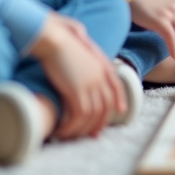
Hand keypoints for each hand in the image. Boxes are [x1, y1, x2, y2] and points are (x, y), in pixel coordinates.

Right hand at [29, 13, 125, 140]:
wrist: (54, 38)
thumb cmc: (63, 42)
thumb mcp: (82, 53)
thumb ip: (89, 65)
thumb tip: (85, 76)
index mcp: (103, 66)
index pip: (116, 87)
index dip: (119, 100)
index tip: (120, 111)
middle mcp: (100, 76)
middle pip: (106, 105)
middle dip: (100, 123)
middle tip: (92, 135)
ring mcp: (90, 84)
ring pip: (92, 114)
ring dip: (81, 129)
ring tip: (70, 136)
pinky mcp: (76, 90)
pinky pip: (78, 115)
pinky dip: (71, 127)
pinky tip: (62, 131)